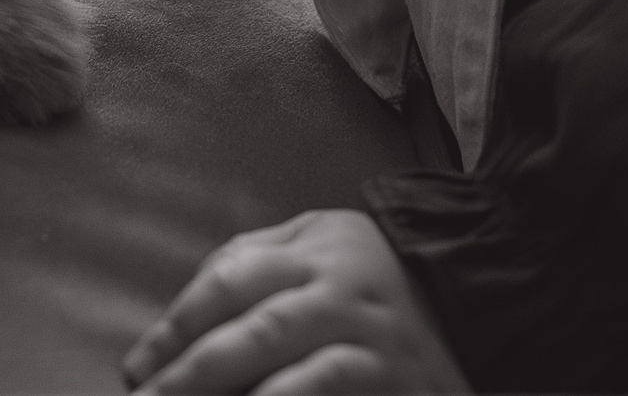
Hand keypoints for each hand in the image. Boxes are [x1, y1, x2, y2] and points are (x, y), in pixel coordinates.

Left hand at [122, 210, 469, 394]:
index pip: (231, 275)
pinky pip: (323, 387)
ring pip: (279, 357)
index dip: (176, 323)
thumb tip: (188, 306)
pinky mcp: (392, 378)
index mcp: (319, 246)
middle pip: (246, 321)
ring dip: (218, 388)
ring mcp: (370, 334)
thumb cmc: (388, 283)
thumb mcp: (331, 248)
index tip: (137, 368)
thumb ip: (266, 258)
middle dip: (185, 368)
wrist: (490, 305)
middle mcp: (341, 285)